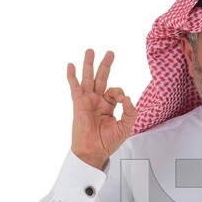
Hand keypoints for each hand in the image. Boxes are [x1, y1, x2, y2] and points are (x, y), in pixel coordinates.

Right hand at [67, 49, 136, 168]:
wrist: (94, 151)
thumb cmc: (108, 142)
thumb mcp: (126, 126)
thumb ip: (130, 112)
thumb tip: (127, 97)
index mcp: (109, 106)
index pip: (115, 91)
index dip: (119, 92)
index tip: (122, 100)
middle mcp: (98, 101)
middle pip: (102, 78)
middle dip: (106, 65)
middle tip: (110, 53)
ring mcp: (87, 101)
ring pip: (88, 78)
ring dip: (89, 64)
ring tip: (90, 50)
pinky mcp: (78, 103)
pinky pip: (74, 87)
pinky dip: (72, 76)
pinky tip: (71, 65)